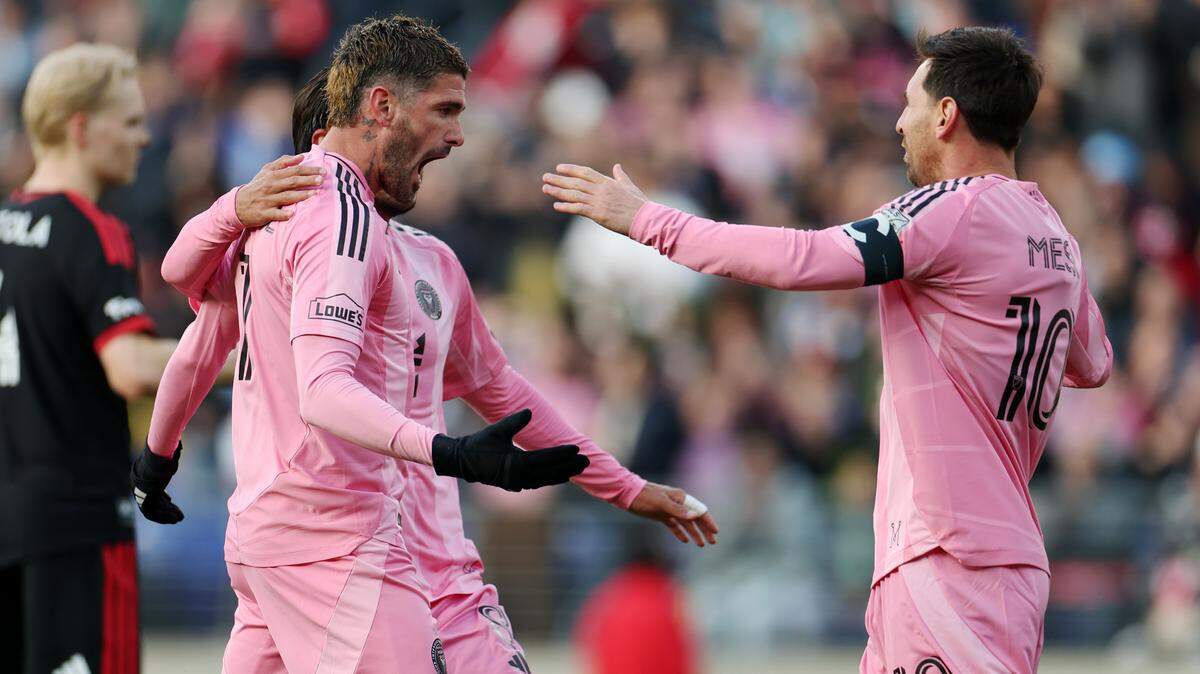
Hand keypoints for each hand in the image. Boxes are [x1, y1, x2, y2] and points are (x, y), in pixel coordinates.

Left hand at [131, 443, 183, 523]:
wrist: (155, 463)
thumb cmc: (163, 459)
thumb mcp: (167, 459)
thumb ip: (171, 458)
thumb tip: (179, 447)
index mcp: (143, 479)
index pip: (151, 492)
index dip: (161, 498)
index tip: (170, 501)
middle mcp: (140, 489)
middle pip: (154, 503)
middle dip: (167, 510)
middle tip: (178, 516)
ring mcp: (142, 496)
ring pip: (154, 510)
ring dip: (167, 515)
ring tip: (179, 518)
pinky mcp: (145, 502)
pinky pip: (153, 514)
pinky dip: (164, 517)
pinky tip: (176, 517)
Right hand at [234, 155, 324, 227]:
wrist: (238, 204)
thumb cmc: (257, 186)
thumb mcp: (266, 171)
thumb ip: (283, 162)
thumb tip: (301, 157)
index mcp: (272, 175)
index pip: (294, 171)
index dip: (309, 170)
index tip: (323, 170)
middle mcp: (270, 186)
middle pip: (292, 182)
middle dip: (308, 180)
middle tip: (322, 180)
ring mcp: (267, 200)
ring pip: (286, 197)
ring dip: (301, 195)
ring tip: (315, 194)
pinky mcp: (264, 213)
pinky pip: (275, 214)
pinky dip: (283, 214)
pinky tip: (292, 214)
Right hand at [432, 409, 589, 491]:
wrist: (461, 461)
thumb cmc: (479, 443)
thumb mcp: (497, 429)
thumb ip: (515, 421)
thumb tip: (530, 411)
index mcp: (517, 463)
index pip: (547, 458)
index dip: (563, 454)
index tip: (578, 449)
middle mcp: (520, 477)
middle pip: (551, 473)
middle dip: (570, 467)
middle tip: (588, 461)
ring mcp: (517, 484)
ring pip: (546, 480)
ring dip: (563, 474)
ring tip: (578, 468)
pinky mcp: (514, 486)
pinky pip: (537, 483)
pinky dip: (550, 479)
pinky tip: (560, 476)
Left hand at [542, 163, 647, 235]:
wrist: (644, 218)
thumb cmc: (639, 203)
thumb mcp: (629, 186)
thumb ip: (620, 176)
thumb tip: (617, 166)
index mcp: (607, 182)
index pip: (585, 172)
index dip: (571, 169)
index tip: (559, 168)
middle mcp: (600, 190)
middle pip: (575, 182)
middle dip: (559, 179)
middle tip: (545, 177)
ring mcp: (598, 201)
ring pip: (574, 194)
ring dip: (558, 191)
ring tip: (545, 188)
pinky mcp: (598, 214)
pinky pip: (578, 209)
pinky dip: (566, 207)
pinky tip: (556, 206)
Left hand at [629, 482, 718, 546]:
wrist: (628, 494)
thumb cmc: (645, 496)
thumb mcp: (662, 503)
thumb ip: (678, 510)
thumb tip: (695, 516)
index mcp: (681, 498)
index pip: (699, 510)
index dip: (708, 521)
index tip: (715, 532)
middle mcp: (678, 503)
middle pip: (695, 518)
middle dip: (704, 530)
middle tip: (712, 542)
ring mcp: (670, 510)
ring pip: (686, 523)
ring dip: (694, 533)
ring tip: (701, 545)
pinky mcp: (661, 515)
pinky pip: (674, 526)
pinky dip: (680, 533)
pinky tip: (685, 540)